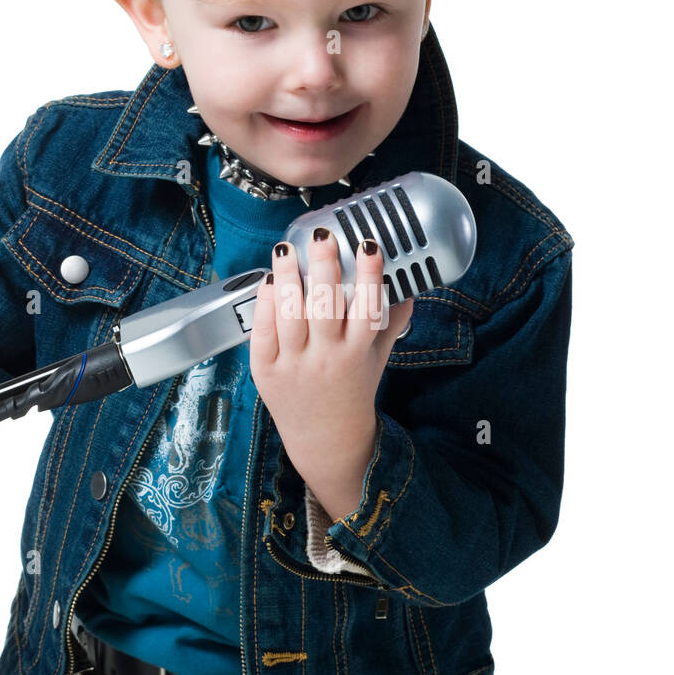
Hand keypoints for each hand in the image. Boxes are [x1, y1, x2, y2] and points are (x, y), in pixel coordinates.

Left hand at [248, 231, 412, 509]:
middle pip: (325, 307)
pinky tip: (270, 281)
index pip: (367, 310)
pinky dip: (265, 304)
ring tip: (286, 249)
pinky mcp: (265, 371)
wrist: (326, 438)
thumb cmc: (353, 390)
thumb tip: (411, 286)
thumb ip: (392, 323)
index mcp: (357, 355)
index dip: (369, 276)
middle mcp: (326, 359)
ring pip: (289, 315)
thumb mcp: (378, 358)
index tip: (368, 246)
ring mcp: (293, 365)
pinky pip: (263, 331)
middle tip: (322, 236)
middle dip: (324, 267)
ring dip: (288, 278)